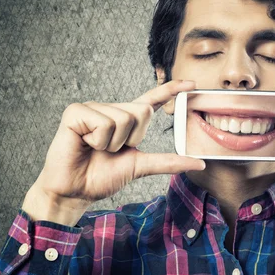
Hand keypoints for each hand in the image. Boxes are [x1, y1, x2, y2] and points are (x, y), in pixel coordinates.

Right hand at [22, 80, 204, 224]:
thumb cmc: (102, 178)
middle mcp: (111, 109)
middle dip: (132, 138)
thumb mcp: (141, 166)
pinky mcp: (76, 112)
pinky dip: (98, 140)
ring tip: (95, 149)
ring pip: (124, 119)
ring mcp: (93, 108)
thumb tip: (199, 163)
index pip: (153, 100)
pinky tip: (84, 143)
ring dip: (112, 143)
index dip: (171, 90)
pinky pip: (104, 123)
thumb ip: (169, 161)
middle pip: (143, 111)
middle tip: (110, 150)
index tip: (193, 82)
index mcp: (126, 120)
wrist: (75, 191)